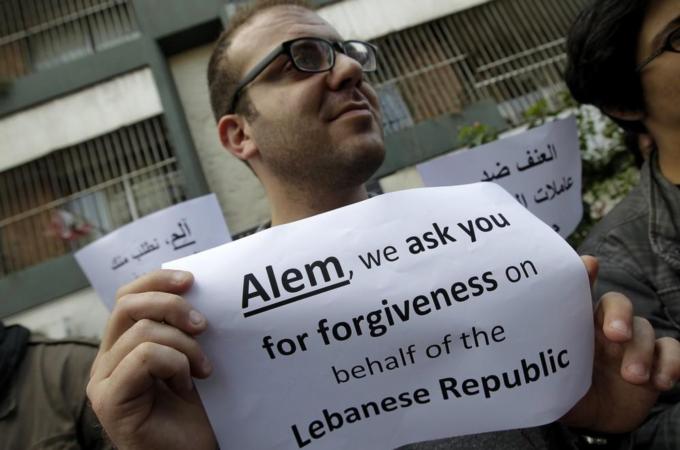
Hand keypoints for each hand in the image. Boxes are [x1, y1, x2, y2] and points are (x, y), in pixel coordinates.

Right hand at [87, 270, 216, 449]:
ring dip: (185, 346)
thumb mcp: (191, 357)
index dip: (157, 280)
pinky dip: (175, 364)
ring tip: (202, 370)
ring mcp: (104, 381)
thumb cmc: (198, 410)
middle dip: (172, 306)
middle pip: (128, 304)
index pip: (128, 296)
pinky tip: (186, 386)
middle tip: (203, 326)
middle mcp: (107, 360)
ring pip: (143, 331)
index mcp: (123, 345)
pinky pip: (144, 357)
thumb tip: (196, 288)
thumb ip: (183, 328)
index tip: (192, 280)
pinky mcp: (109, 400)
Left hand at [560, 256, 679, 431]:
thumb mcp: (552, 386)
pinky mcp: (656, 361)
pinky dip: (670, 363)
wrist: (595, 419)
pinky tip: (660, 383)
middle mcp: (605, 327)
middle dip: (620, 314)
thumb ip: (544, 375)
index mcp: (577, 324)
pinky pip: (670, 350)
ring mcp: (633, 342)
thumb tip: (525, 372)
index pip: (579, 293)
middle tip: (616, 335)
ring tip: (632, 377)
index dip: (584, 276)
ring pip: (645, 329)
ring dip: (642, 352)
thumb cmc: (568, 393)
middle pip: (617, 303)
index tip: (589, 265)